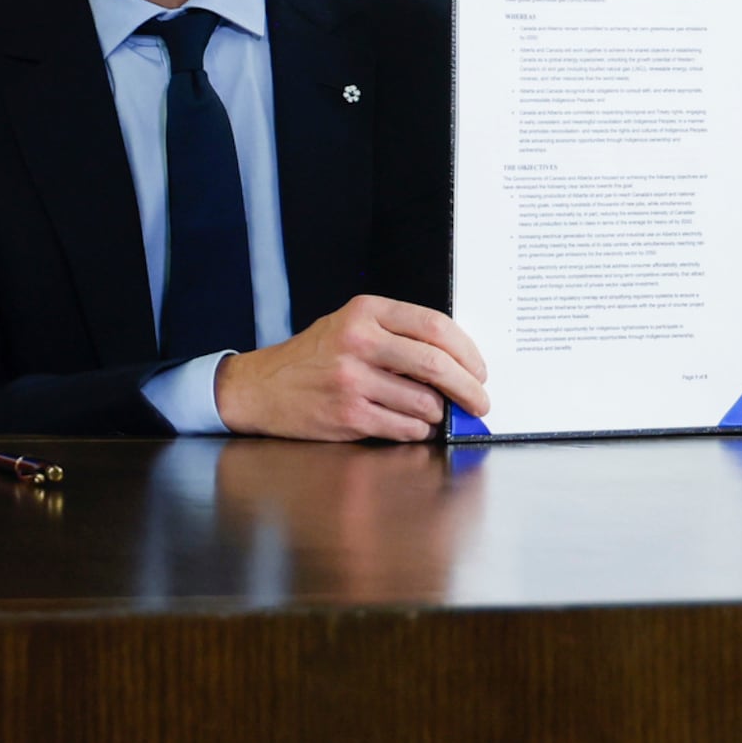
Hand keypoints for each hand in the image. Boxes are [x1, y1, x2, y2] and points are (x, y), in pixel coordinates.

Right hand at [211, 295, 489, 441]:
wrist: (261, 388)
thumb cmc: (312, 358)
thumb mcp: (349, 326)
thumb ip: (396, 334)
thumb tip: (456, 362)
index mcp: (364, 312)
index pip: (434, 325)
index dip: (467, 351)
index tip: (479, 370)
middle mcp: (358, 341)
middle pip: (436, 364)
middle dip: (469, 388)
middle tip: (480, 402)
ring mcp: (352, 380)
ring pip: (425, 402)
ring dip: (438, 414)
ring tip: (432, 413)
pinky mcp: (348, 415)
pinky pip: (405, 427)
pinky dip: (417, 430)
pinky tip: (410, 424)